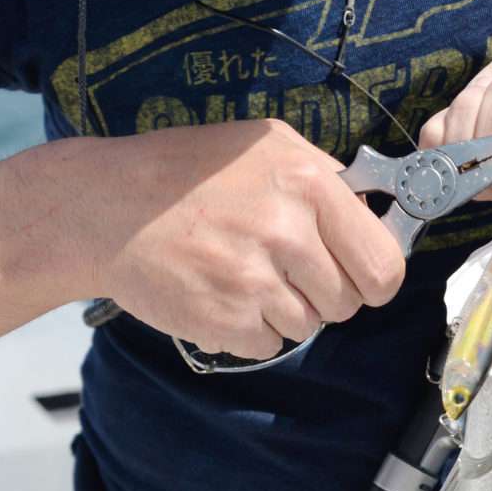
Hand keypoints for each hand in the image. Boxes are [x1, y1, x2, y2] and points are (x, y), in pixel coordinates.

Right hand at [85, 119, 404, 358]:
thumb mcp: (270, 145)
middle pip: (349, 302)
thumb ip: (329, 178)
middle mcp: (288, 233)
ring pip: (309, 326)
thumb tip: (377, 214)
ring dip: (286, 310)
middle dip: (327, 293)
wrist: (106, 206)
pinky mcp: (225, 320)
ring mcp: (254, 280)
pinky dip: (251, 329)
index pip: (384, 264)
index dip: (375, 276)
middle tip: (290, 270)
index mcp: (310, 185)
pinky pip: (269, 345)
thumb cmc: (190, 171)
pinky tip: (224, 293)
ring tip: (246, 273)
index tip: (360, 273)